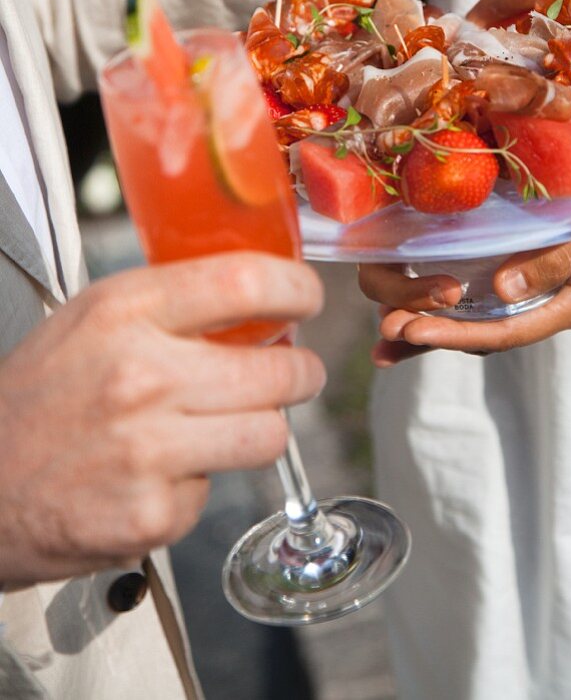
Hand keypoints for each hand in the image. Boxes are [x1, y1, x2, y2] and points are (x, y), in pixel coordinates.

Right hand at [0, 252, 323, 584]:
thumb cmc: (36, 396)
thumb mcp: (92, 319)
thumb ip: (170, 303)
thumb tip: (257, 295)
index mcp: (124, 313)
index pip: (246, 283)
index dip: (297, 290)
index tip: (307, 299)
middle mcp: (141, 377)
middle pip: (280, 370)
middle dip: (301, 371)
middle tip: (294, 372)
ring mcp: (148, 451)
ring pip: (269, 434)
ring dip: (261, 428)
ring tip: (231, 422)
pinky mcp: (151, 514)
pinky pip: (217, 492)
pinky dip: (199, 483)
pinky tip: (162, 472)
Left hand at [359, 223, 570, 364]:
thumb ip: (552, 259)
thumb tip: (501, 291)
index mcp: (565, 307)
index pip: (503, 332)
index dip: (455, 335)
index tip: (413, 331)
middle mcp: (539, 308)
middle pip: (479, 335)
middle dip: (432, 334)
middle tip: (390, 330)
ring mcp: (523, 296)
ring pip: (468, 324)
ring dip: (427, 329)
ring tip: (384, 338)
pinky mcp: (507, 278)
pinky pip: (467, 304)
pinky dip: (432, 312)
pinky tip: (396, 322)